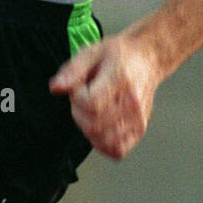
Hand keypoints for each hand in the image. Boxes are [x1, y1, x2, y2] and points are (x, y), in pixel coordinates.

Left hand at [49, 30, 159, 159]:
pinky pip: (118, 150)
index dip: (77, 98)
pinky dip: (103, 144)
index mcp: (120, 80)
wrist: (147, 58)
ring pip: (104, 141)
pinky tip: (100, 126)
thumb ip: (72, 70)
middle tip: (83, 98)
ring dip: (89, 130)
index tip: (79, 86)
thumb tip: (55, 88)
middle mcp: (132, 103)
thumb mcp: (92, 52)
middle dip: (79, 114)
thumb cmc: (118, 55)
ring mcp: (138, 119)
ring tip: (92, 111)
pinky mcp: (140, 129)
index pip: (91, 104)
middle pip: (95, 126)